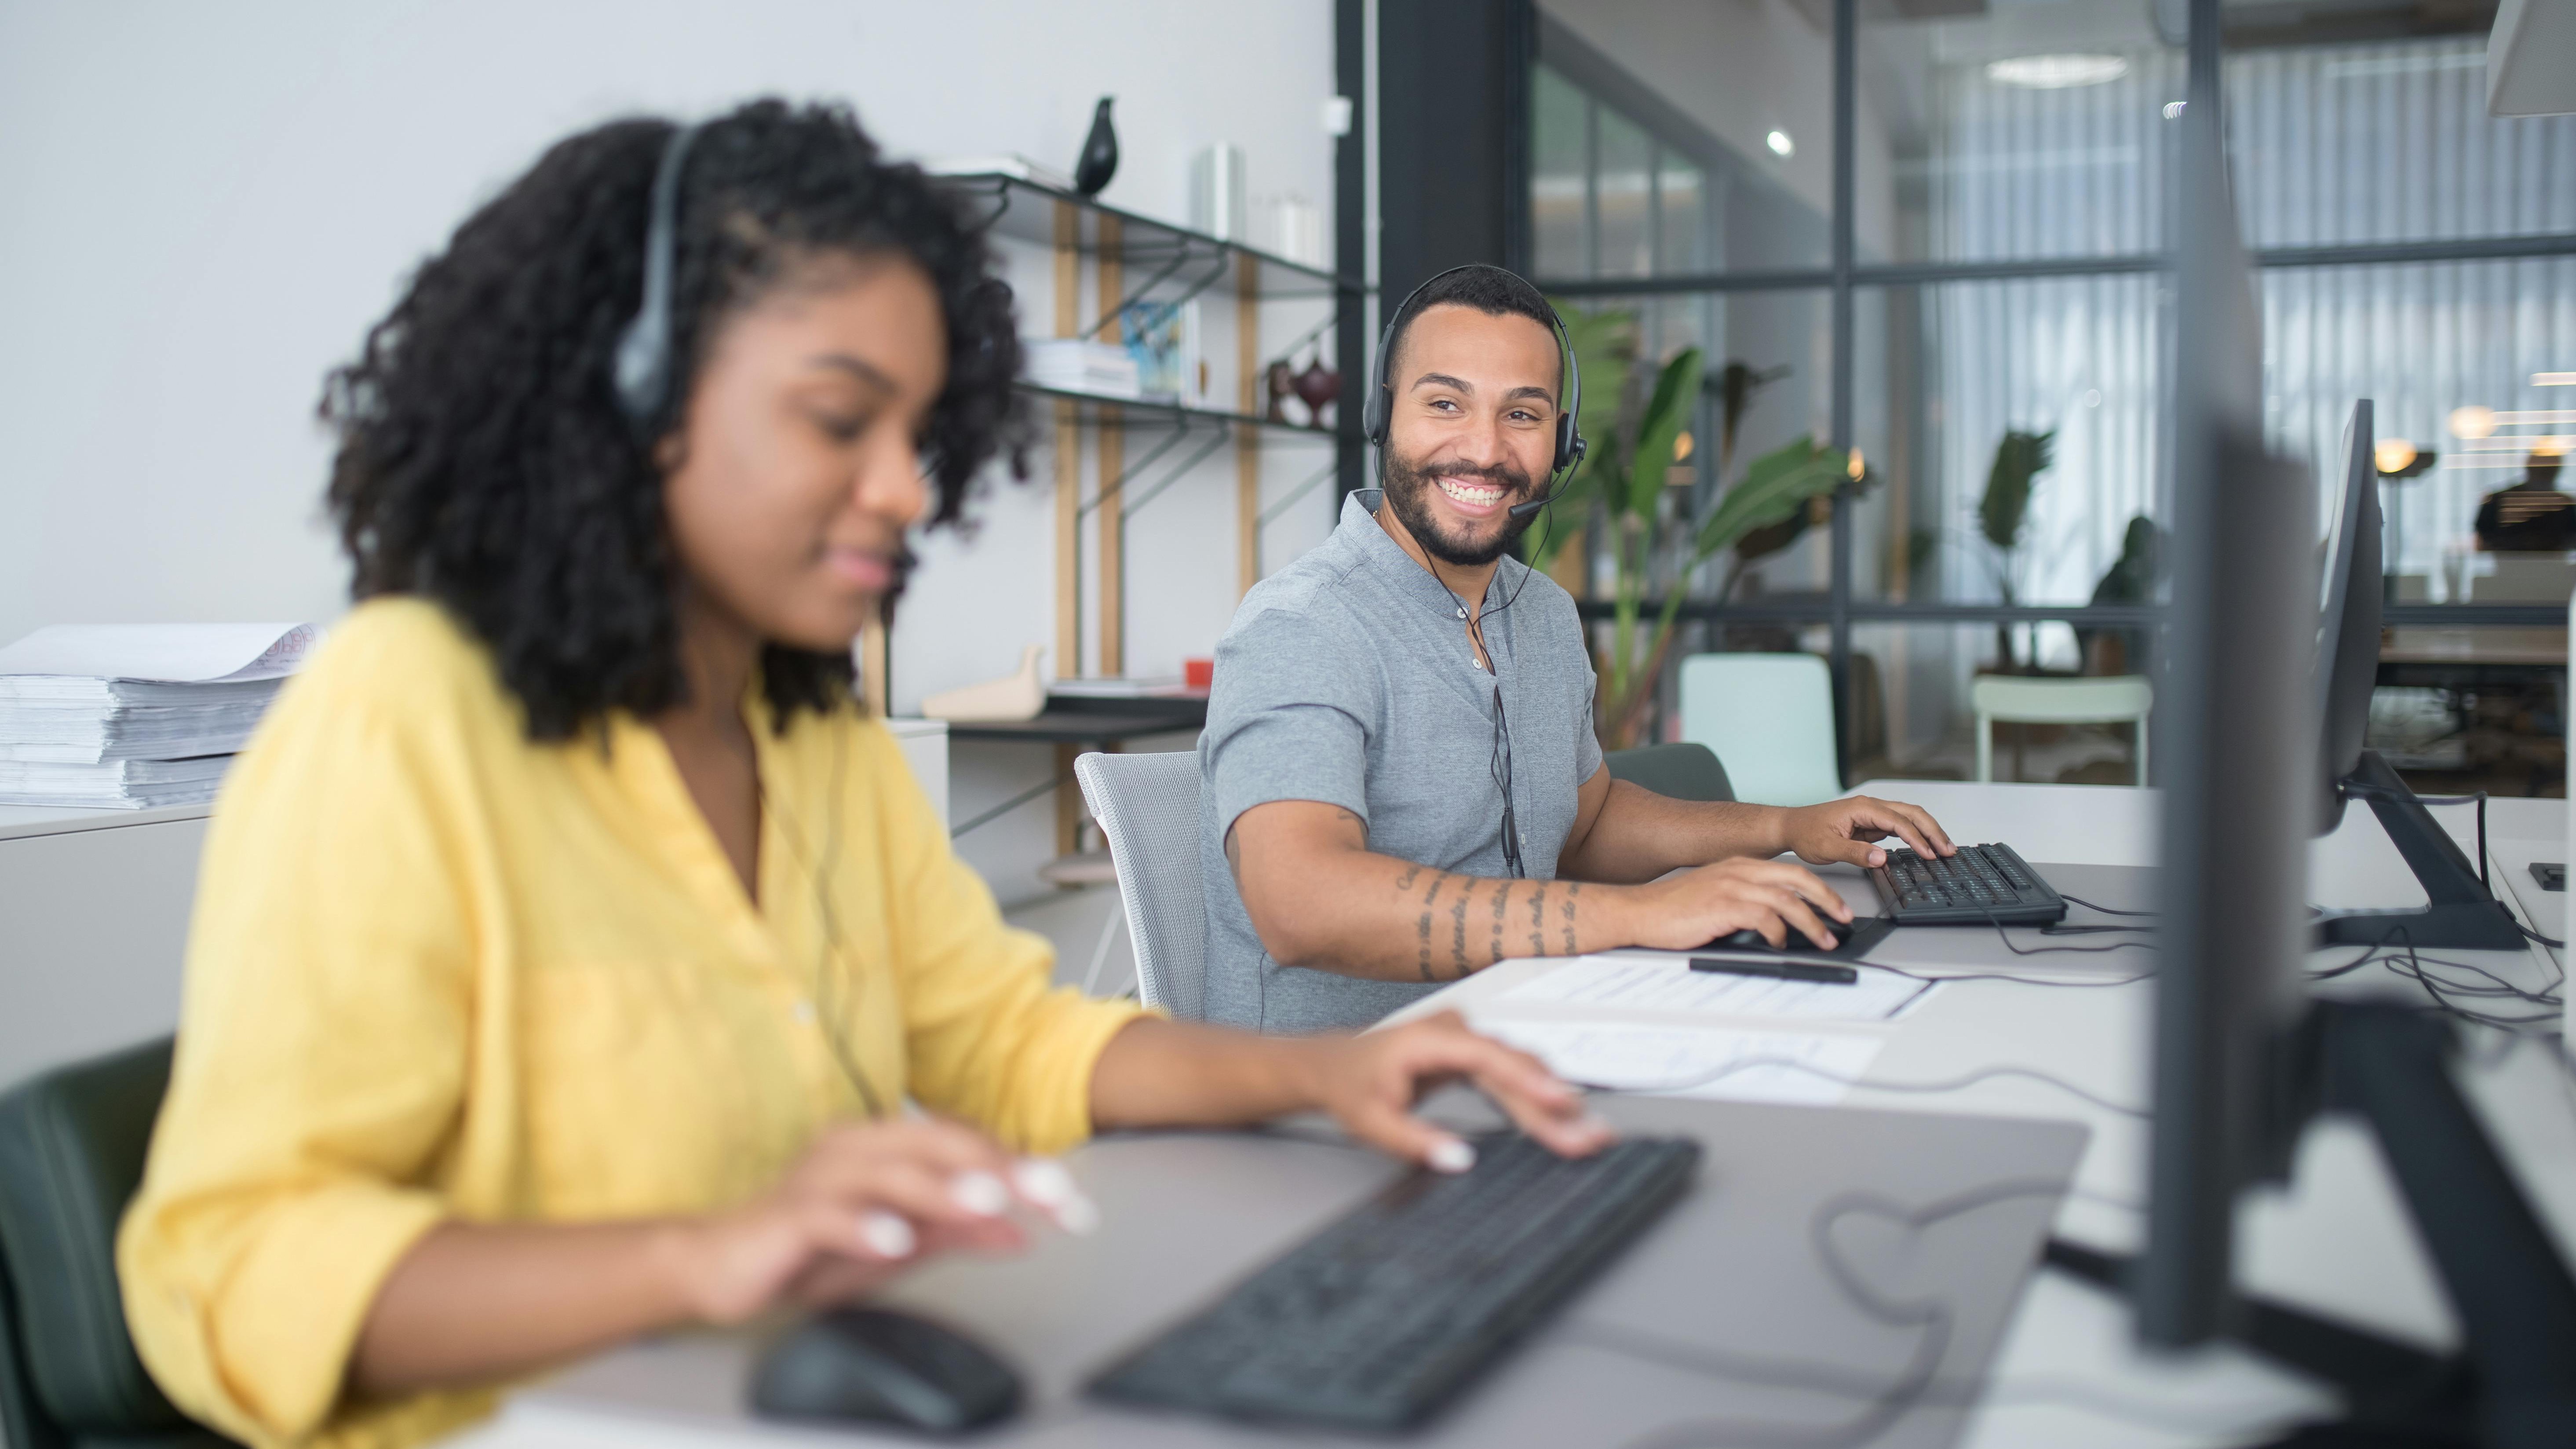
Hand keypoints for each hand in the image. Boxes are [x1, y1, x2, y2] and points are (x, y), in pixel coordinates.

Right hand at [669, 1118, 1070, 1324]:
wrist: (718, 1265)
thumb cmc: (808, 1249)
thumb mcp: (898, 1245)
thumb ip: (957, 1233)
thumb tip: (1021, 1231)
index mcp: (885, 1146)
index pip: (965, 1147)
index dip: (1021, 1171)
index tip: (1070, 1204)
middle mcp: (854, 1148)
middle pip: (935, 1146)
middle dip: (997, 1168)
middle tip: (1048, 1193)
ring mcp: (816, 1178)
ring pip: (887, 1172)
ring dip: (941, 1188)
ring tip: (986, 1202)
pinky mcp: (783, 1216)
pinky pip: (827, 1215)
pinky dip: (865, 1226)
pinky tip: (896, 1241)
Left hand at [1301, 1011, 1613, 1170]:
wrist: (1330, 1064)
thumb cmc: (1348, 1087)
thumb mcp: (1369, 1122)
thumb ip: (1414, 1141)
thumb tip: (1460, 1160)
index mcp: (1430, 1038)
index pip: (1488, 1057)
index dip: (1528, 1080)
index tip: (1560, 1101)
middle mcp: (1456, 1031)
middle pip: (1514, 1069)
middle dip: (1554, 1105)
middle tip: (1590, 1136)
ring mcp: (1467, 1041)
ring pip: (1520, 1074)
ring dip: (1554, 1106)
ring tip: (1590, 1135)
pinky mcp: (1474, 1057)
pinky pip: (1512, 1079)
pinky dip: (1537, 1102)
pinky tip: (1564, 1122)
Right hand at [1628, 855, 1853, 950]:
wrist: (1638, 912)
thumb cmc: (1672, 910)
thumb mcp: (1713, 896)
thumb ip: (1742, 901)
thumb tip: (1774, 923)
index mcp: (1737, 866)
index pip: (1790, 871)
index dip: (1818, 889)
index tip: (1835, 906)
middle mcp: (1738, 871)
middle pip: (1798, 879)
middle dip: (1828, 900)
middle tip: (1844, 918)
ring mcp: (1731, 886)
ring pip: (1787, 900)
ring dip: (1812, 923)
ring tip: (1824, 940)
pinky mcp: (1723, 905)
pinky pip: (1765, 917)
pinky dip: (1779, 932)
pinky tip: (1780, 943)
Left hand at [1781, 795, 1954, 868]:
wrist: (1792, 827)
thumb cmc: (1806, 832)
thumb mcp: (1827, 847)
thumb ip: (1855, 853)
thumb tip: (1881, 858)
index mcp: (1863, 808)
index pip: (1898, 822)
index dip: (1917, 838)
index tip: (1930, 854)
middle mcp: (1871, 807)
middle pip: (1912, 814)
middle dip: (1933, 831)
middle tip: (1949, 850)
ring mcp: (1873, 815)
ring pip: (1909, 818)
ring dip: (1927, 832)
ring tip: (1944, 849)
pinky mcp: (1871, 824)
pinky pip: (1899, 827)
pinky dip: (1915, 836)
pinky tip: (1924, 848)